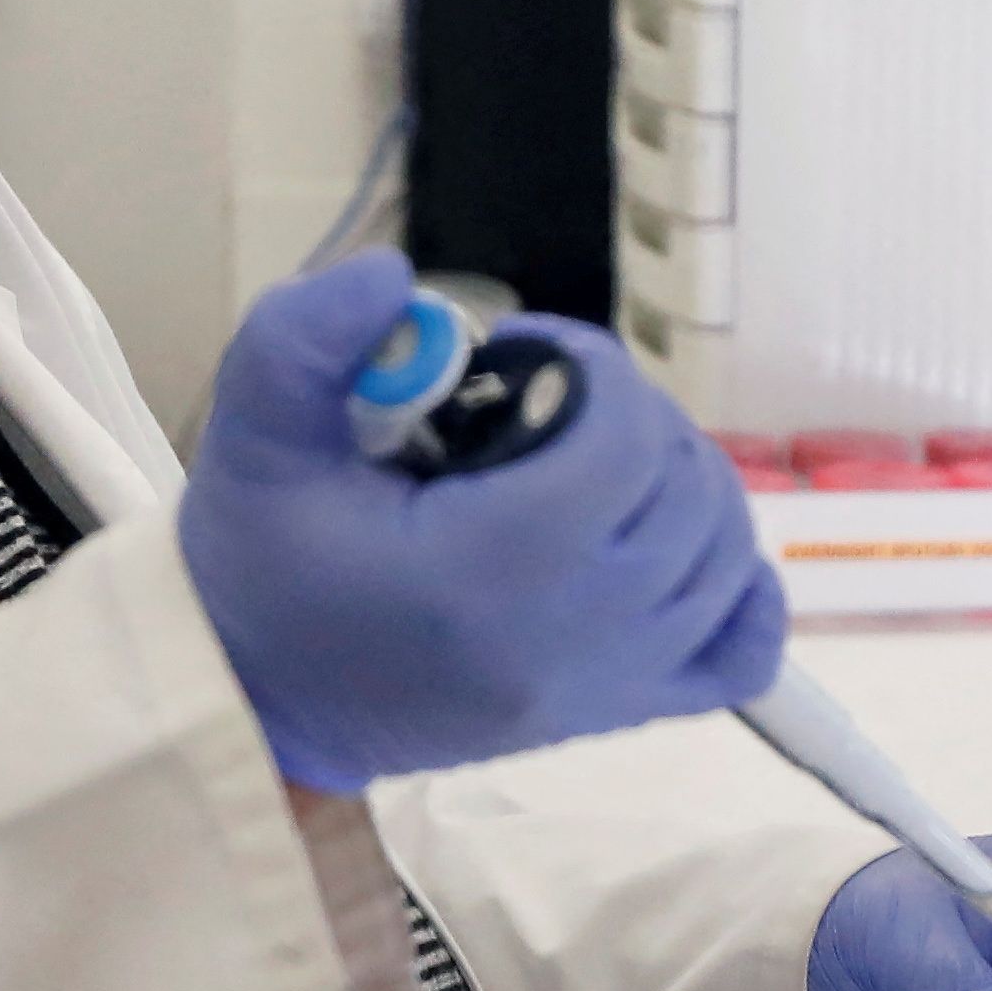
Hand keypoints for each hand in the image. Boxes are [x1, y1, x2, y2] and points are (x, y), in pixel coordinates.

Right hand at [177, 254, 783, 793]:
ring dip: (677, 483)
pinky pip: (737, 651)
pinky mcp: (613, 713)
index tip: (518, 357)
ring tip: (592, 461)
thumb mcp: (255, 436)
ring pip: (722, 556)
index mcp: (488, 576)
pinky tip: (667, 544)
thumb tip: (396, 277)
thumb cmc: (261, 567)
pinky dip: (731, 585)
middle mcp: (569, 644)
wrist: (260, 702)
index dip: (588, 371)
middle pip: (684, 493)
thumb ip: (306, 339)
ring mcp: (602, 689)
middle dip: (631, 420)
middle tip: (549, 405)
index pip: (621, 447)